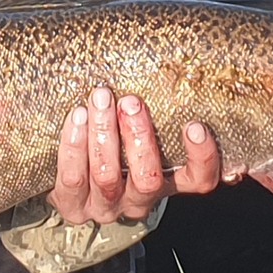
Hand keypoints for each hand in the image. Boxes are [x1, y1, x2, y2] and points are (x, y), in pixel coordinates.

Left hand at [49, 86, 222, 225]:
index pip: (199, 179)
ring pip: (108, 176)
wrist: (71, 179)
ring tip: (100, 100)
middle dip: (139, 137)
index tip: (194, 126)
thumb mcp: (143, 133)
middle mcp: (140, 200)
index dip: (201, 157)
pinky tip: (78, 117)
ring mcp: (106, 206)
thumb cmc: (115, 144)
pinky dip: (75, 145)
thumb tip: (170, 66)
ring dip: (104, 134)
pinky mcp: (74, 206)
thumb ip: (157, 114)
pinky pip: (74, 178)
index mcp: (167, 182)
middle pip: (148, 179)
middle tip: (131, 102)